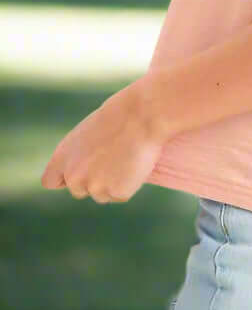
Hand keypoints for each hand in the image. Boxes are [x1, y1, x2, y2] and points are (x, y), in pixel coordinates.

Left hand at [40, 81, 164, 203]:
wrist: (142, 115)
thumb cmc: (119, 116)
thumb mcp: (89, 133)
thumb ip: (79, 155)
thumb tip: (87, 170)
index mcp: (63, 157)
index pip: (51, 181)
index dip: (65, 178)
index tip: (80, 171)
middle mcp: (74, 176)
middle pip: (79, 190)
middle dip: (94, 181)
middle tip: (113, 159)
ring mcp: (95, 187)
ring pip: (102, 194)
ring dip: (113, 183)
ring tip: (127, 157)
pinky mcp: (117, 193)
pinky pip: (122, 194)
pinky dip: (130, 183)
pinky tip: (136, 163)